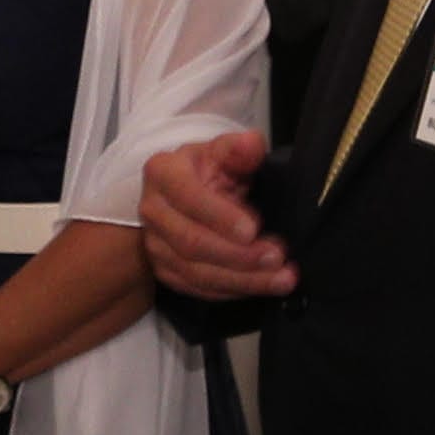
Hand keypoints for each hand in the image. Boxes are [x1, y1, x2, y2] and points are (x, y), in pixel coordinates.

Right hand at [142, 131, 294, 300]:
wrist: (190, 193)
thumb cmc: (209, 170)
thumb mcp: (224, 152)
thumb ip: (239, 150)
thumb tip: (251, 144)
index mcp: (163, 173)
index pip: (188, 198)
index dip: (220, 216)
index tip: (254, 228)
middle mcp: (153, 210)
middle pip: (191, 242)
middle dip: (238, 255)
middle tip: (277, 257)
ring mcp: (156, 245)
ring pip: (197, 273)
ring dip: (243, 279)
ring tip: (281, 278)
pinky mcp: (166, 271)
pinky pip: (199, 289)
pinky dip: (233, 290)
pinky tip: (262, 285)